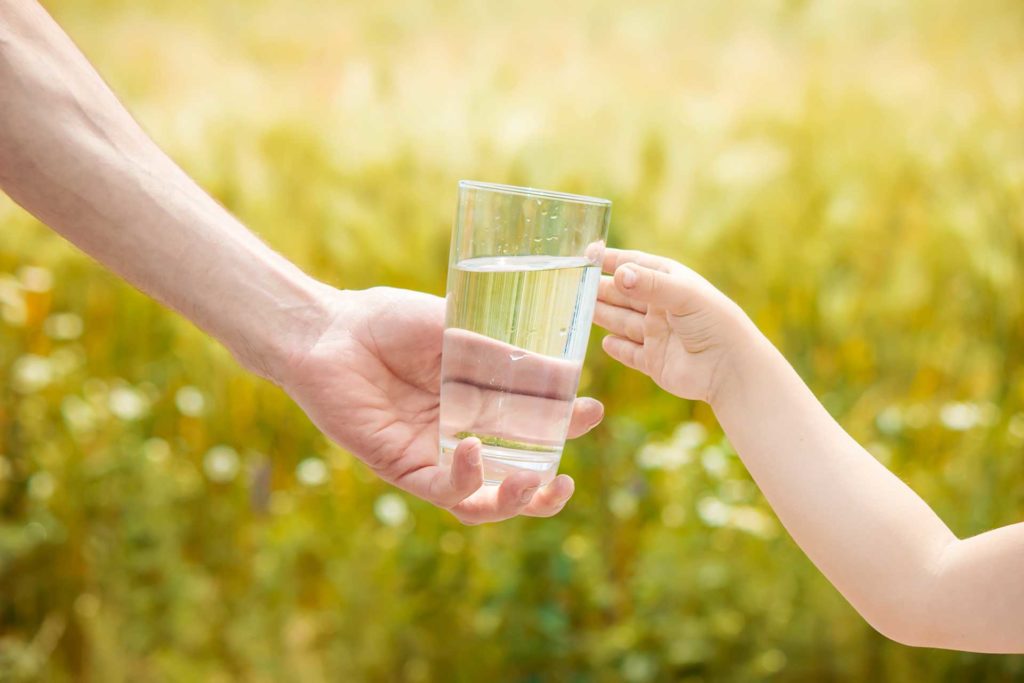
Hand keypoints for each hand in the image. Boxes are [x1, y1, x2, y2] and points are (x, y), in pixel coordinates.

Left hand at [279, 285, 603, 523]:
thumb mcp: (459, 334)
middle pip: (511, 479)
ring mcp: (432, 455)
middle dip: (544, 489)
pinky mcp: (401, 466)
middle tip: (566, 481)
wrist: (332, 328)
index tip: (591, 411)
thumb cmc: (390, 322)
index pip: (531, 428)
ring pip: (480, 502)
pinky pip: (441, 489)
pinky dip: (465, 478)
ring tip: (537, 483)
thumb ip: (506, 359)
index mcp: (478, 403)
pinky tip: (474, 449)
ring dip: (513, 502)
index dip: (563, 428)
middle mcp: (459, 436)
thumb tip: (567, 374)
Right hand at [593, 248, 755, 402]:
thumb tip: (619, 274)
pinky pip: (629, 352)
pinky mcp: (654, 361)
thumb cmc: (715, 323)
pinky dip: (617, 347)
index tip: (586, 254)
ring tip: (577, 309)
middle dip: (599, 289)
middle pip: (622, 295)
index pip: (635, 265)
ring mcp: (656, 335)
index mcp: (670, 282)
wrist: (731, 369)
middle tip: (570, 285)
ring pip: (621, 321)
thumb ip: (650, 285)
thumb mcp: (684, 295)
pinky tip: (604, 342)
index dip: (611, 259)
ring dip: (601, 314)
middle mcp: (661, 307)